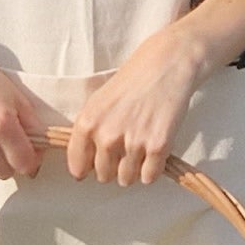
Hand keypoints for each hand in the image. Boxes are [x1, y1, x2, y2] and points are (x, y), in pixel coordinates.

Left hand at [66, 10, 227, 186]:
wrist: (167, 64)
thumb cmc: (133, 80)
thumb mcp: (98, 101)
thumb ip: (88, 132)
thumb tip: (83, 167)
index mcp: (87, 123)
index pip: (78, 167)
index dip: (88, 168)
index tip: (97, 163)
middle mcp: (107, 136)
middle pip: (103, 176)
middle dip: (113, 167)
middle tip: (125, 149)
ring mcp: (133, 143)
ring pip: (127, 180)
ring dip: (134, 169)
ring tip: (140, 148)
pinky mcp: (158, 147)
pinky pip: (149, 177)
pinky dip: (153, 169)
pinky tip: (154, 151)